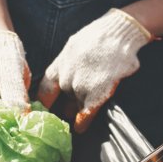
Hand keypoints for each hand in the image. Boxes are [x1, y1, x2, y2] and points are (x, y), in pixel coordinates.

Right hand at [0, 30, 30, 151]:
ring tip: (16, 150)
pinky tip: (20, 138)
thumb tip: (23, 120)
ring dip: (2, 140)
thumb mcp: (11, 80)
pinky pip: (0, 125)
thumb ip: (15, 99)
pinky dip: (8, 132)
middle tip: (10, 155)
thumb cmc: (4, 62)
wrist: (6, 49)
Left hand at [37, 9, 150, 132]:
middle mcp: (66, 77)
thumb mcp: (75, 45)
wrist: (119, 32)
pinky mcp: (96, 93)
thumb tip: (66, 76)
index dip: (44, 102)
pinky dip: (82, 122)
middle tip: (65, 116)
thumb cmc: (100, 35)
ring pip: (76, 105)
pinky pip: (86, 114)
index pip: (45, 88)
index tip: (43, 110)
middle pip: (63, 99)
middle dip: (65, 106)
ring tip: (75, 121)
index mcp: (60, 63)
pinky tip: (80, 128)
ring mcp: (81, 86)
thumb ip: (69, 62)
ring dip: (77, 112)